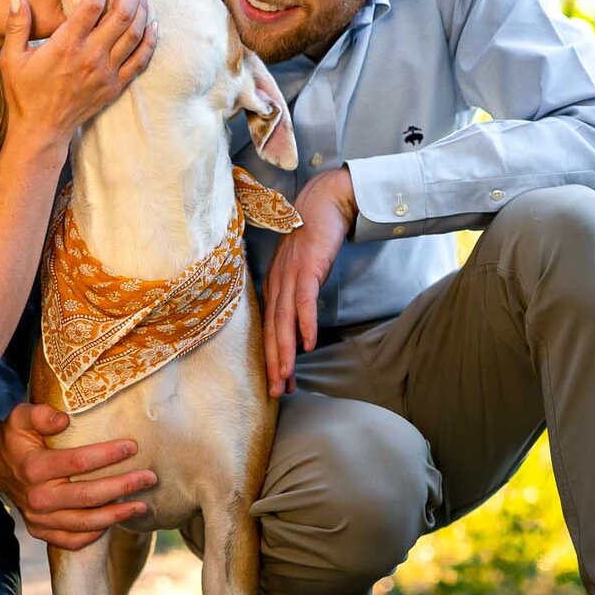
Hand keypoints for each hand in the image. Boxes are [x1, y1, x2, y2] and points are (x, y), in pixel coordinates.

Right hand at [0, 0, 155, 146]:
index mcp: (66, 45)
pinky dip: (150, 40)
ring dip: (142, 7)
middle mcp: (91, 56)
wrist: (41, 131)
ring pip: (135, 33)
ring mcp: (107, 72)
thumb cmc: (24, 94)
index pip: (91, 4)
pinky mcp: (115, 86)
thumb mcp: (12, 59)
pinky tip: (153, 24)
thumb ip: (17, 26)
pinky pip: (141, 60)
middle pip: (122, 14)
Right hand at [0, 402, 156, 551]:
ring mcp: (38, 519)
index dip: (107, 455)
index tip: (132, 446)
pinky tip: (114, 523)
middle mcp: (36, 497)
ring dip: (116, 515)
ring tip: (142, 505)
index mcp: (33, 467)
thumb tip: (64, 420)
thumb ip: (41, 414)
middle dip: (123, 487)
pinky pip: (71, 541)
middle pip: (88, 496)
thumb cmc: (16, 437)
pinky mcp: (40, 531)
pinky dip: (95, 536)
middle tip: (149, 478)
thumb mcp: (20, 417)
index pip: (77, 462)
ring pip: (84, 523)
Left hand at [262, 166, 355, 396]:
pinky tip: (307, 344)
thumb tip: (300, 320)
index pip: (270, 329)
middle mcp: (275, 283)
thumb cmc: (314, 236)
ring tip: (286, 378)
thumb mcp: (301, 269)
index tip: (278, 383)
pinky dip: (304, 324)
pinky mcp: (306, 268)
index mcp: (273, 286)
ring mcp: (289, 276)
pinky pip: (303, 302)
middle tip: (275, 393)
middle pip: (271, 331)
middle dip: (273, 364)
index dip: (272, 358)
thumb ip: (298, 293)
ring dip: (284, 352)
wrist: (324, 202)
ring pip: (283, 322)